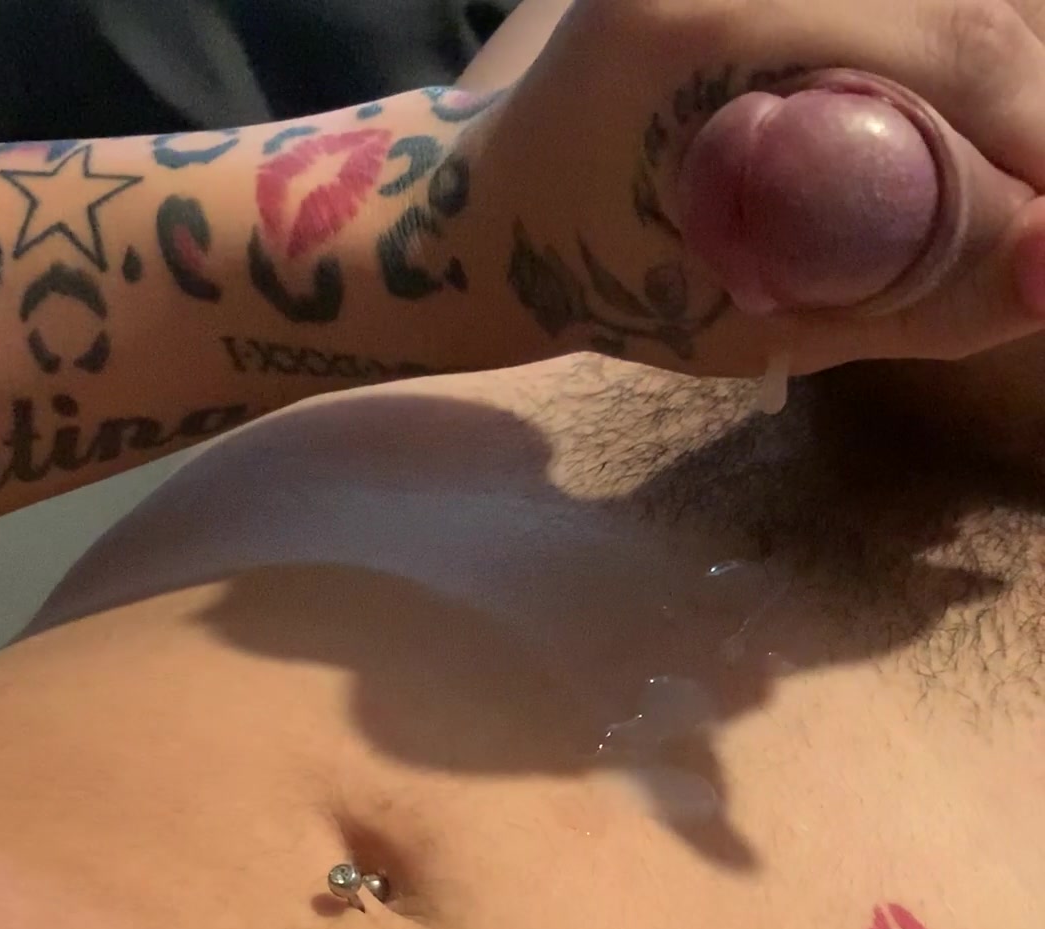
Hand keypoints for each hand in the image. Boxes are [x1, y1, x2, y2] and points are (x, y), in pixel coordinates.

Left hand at [460, 0, 1044, 376]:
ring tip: (1005, 188)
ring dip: (1018, 86)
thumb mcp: (763, 319)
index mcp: (711, 21)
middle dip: (1039, 119)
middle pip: (983, 3)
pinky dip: (980, 55)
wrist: (514, 200)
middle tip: (1033, 236)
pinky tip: (974, 134)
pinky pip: (934, 0)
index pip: (958, 48)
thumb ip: (920, 292)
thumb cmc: (619, 282)